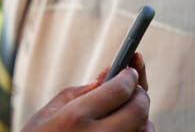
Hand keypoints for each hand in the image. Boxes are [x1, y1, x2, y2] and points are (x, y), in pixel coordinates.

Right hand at [22, 53, 152, 131]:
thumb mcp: (48, 114)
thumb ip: (79, 93)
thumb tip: (107, 76)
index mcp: (75, 117)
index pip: (118, 89)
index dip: (129, 75)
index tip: (129, 69)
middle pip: (138, 109)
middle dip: (140, 93)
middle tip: (134, 86)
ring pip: (146, 128)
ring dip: (142, 116)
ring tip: (127, 110)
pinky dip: (139, 131)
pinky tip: (127, 126)